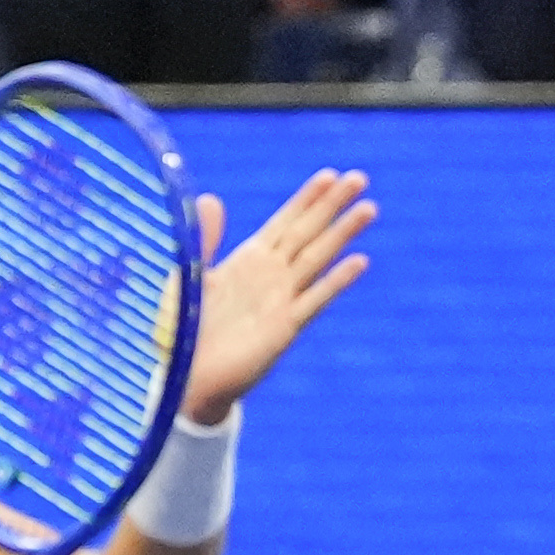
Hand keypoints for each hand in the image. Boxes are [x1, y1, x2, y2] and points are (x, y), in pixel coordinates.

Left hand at [181, 169, 376, 426]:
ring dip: (343, 233)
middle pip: (308, 232)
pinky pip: (315, 299)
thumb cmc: (185, 331)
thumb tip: (210, 198)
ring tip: (368, 208)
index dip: (307, 198)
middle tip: (360, 178)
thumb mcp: (188, 275)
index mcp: (248, 260)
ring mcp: (282, 300)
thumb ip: (204, 238)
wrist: (188, 379)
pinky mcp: (285, 327)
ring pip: (318, 257)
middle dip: (333, 205)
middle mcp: (271, 276)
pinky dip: (336, 280)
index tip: (330, 174)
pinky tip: (358, 261)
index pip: (285, 221)